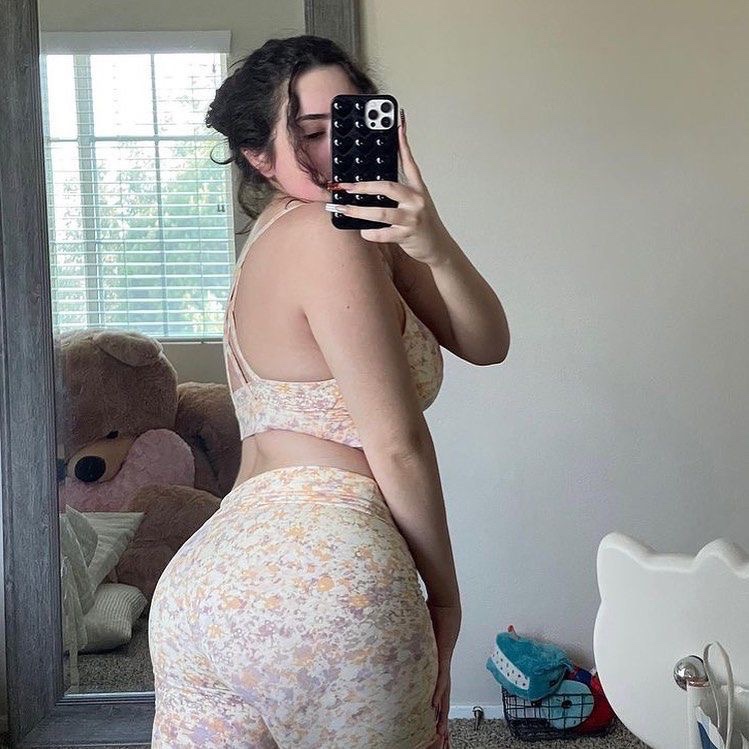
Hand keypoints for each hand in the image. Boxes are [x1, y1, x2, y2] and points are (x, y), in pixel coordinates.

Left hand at [328, 109, 448, 265]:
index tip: (397, 124)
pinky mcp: (407, 234)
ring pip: (382, 212)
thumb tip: (377, 179)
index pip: (409, 162)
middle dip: (364, 186)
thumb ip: (400, 188)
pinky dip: (371, 233)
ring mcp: (412, 217)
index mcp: (418, 188)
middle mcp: (416, 200)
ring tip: (344, 209)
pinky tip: (363, 231)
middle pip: (388, 186)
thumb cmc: (422, 222)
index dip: (403, 143)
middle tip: (346, 186)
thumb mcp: (415, 200)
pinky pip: (385, 233)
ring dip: (360, 211)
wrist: (438, 246)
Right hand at [427, 601, 460, 746]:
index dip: (437, 703)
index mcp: (437, 662)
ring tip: (439, 729)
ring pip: (444, 691)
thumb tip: (398, 639)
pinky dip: (438, 690)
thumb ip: (413, 639)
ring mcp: (443, 660)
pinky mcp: (443, 654)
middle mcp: (442, 665)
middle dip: (442, 716)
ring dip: (441, 710)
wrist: (446, 602)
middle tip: (441, 735)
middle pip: (443, 695)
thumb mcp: (421, 632)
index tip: (434, 718)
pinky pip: (440, 676)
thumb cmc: (434, 613)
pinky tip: (434, 703)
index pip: (437, 687)